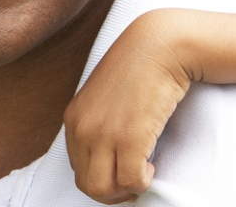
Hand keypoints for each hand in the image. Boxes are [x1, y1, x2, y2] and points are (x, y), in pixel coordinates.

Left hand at [65, 8, 199, 203]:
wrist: (161, 44)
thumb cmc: (141, 64)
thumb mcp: (106, 92)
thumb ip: (101, 118)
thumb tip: (111, 148)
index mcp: (74, 118)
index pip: (78, 167)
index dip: (102, 175)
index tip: (121, 171)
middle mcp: (83, 129)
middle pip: (88, 184)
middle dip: (112, 192)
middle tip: (133, 183)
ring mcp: (105, 135)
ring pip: (104, 188)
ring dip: (126, 190)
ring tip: (142, 175)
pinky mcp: (130, 138)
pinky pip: (131, 180)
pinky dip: (142, 182)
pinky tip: (152, 167)